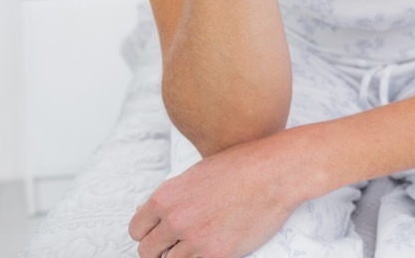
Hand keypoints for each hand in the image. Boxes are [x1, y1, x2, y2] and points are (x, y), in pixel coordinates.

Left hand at [128, 137, 300, 257]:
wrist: (277, 172)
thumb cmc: (243, 166)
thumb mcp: (198, 172)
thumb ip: (172, 195)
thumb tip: (147, 211)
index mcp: (166, 197)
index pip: (137, 230)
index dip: (148, 233)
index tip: (160, 235)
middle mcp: (175, 219)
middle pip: (148, 251)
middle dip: (161, 248)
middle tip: (178, 244)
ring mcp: (195, 239)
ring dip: (182, 255)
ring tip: (200, 243)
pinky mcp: (217, 254)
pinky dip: (202, 257)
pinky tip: (215, 245)